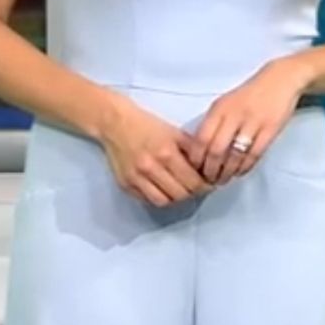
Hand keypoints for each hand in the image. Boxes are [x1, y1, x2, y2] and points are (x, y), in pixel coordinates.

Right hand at [99, 94, 215, 205]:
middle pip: (180, 194)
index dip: (204, 186)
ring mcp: (136, 178)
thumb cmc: (148, 125)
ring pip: (165, 201)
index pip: (193, 182)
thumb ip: (192, 150)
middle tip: (196, 188)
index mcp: (166, 152)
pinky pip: (148, 200)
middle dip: (192, 193)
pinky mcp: (126, 184)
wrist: (116, 123)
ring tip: (181, 190)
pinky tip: (164, 189)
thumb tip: (208, 169)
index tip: (208, 184)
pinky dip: (159, 198)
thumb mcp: (175, 132)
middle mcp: (151, 167)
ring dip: (176, 199)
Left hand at [180, 57, 311, 185]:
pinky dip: (244, 168)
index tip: (195, 170)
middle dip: (210, 170)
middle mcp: (234, 114)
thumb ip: (213, 123)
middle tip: (209, 180)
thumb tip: (198, 151)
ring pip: (234, 156)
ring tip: (223, 180)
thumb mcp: (226, 103)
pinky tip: (239, 172)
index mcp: (219, 108)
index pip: (201, 138)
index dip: (196, 159)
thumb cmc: (249, 95)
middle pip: (216, 150)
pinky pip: (254, 155)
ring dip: (227, 172)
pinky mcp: (270, 129)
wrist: (280, 81)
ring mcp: (253, 122)